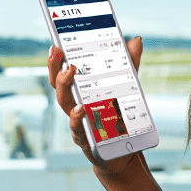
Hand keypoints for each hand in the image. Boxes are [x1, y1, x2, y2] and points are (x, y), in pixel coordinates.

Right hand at [47, 37, 147, 181]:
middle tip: (58, 51)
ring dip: (65, 86)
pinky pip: (77, 128)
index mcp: (81, 92)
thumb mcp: (126, 86)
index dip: (56, 60)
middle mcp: (75, 105)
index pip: (63, 74)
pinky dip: (77, 118)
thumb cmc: (118, 116)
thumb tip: (136, 40)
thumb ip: (129, 64)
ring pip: (64, 103)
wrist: (124, 150)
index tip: (55, 44)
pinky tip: (81, 109)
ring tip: (70, 71)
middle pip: (58, 85)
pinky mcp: (86, 138)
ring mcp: (78, 122)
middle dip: (55, 67)